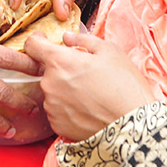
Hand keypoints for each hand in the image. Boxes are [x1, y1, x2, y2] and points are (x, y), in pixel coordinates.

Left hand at [24, 31, 155, 140]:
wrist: (134, 128)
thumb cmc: (124, 86)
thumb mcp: (109, 52)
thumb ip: (83, 40)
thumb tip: (67, 38)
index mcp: (59, 62)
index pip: (32, 45)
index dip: (37, 40)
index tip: (44, 41)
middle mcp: (49, 84)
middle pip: (47, 70)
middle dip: (62, 68)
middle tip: (85, 73)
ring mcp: (51, 107)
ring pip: (53, 90)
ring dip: (64, 88)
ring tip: (90, 94)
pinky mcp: (57, 125)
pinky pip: (57, 110)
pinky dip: (68, 107)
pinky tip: (87, 109)